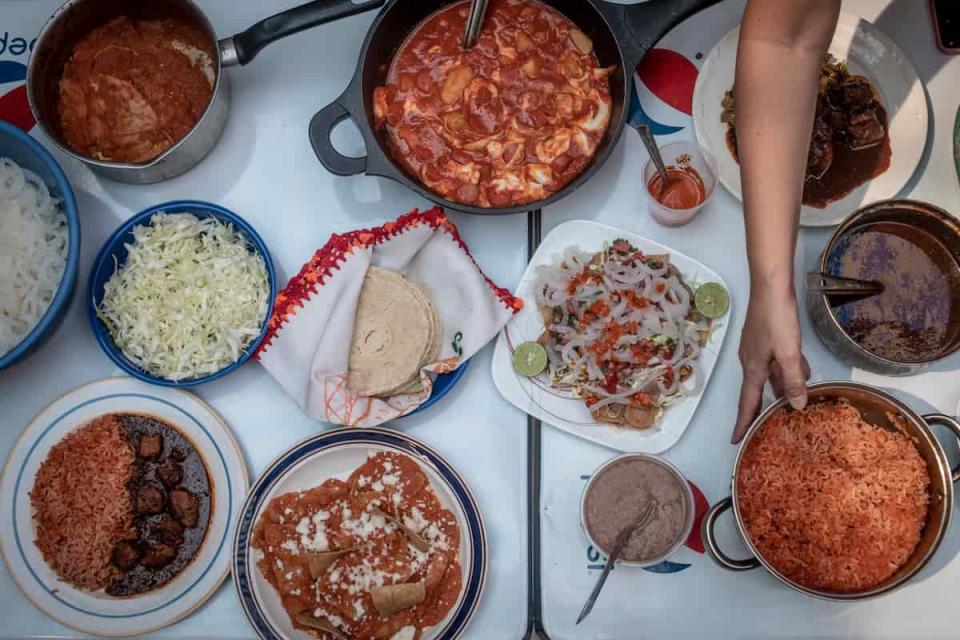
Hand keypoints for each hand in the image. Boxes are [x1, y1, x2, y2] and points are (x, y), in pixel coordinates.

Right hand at [732, 287, 810, 442]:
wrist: (770, 285)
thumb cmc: (777, 318)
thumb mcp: (789, 352)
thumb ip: (793, 379)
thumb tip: (797, 406)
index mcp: (753, 368)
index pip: (747, 403)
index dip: (743, 423)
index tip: (734, 441)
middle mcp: (751, 361)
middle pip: (757, 390)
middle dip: (762, 407)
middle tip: (768, 425)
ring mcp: (756, 348)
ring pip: (768, 375)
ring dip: (779, 386)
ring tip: (794, 399)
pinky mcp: (763, 338)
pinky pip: (773, 362)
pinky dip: (784, 370)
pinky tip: (799, 369)